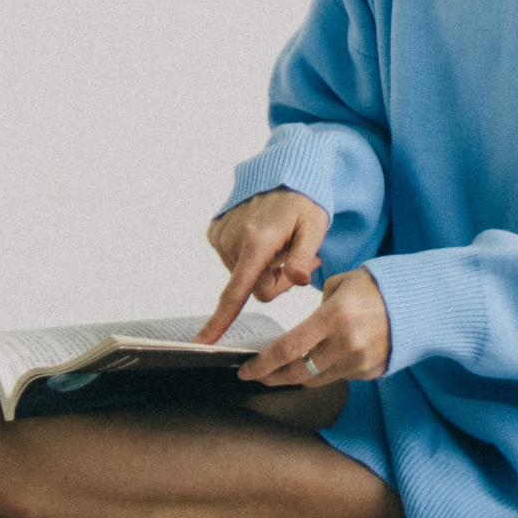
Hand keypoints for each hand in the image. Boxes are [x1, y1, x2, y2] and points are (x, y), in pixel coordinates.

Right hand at [197, 189, 330, 342]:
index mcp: (256, 242)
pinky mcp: (216, 232)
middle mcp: (232, 239)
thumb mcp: (314, 227)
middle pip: (251, 287)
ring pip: (243, 276)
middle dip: (274, 279)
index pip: (237, 292)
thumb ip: (303, 256)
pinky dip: (249, 256)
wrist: (285, 174)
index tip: (202, 343)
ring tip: (277, 241)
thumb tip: (298, 278)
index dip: (220, 321)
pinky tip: (261, 236)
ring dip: (262, 266)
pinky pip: (233, 261)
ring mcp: (221, 235)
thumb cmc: (304, 202)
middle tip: (293, 254)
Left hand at [235, 268, 390, 388]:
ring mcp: (359, 363)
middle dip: (273, 376)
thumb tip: (306, 327)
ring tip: (284, 368)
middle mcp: (346, 344)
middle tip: (257, 375)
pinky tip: (323, 358)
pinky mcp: (369, 373)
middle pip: (298, 372)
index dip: (264, 363)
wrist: (422, 305)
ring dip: (297, 375)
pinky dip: (325, 370)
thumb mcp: (343, 283)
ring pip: (315, 379)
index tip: (246, 369)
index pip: (289, 347)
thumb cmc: (379, 287)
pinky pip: (337, 376)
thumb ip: (320, 305)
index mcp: (335, 316)